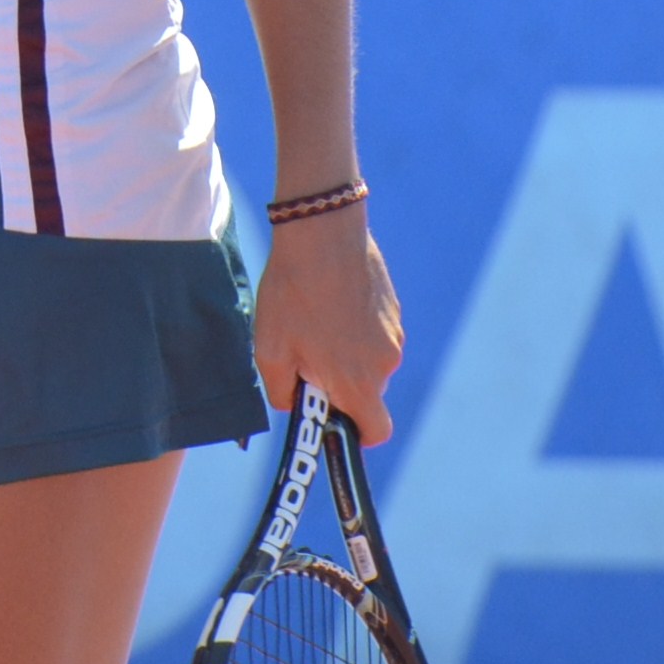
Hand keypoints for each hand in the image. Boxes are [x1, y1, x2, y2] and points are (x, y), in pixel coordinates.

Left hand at [251, 206, 405, 443]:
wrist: (322, 231)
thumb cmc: (292, 293)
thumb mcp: (270, 350)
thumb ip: (282, 392)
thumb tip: (293, 403)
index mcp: (356, 381)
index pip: (375, 431)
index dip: (354, 432)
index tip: (329, 415)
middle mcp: (384, 362)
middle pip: (366, 393)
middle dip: (338, 383)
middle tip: (305, 355)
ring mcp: (393, 333)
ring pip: (368, 360)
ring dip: (345, 351)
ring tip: (312, 318)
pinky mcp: (392, 308)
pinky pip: (373, 332)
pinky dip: (354, 326)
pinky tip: (328, 299)